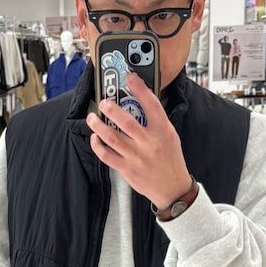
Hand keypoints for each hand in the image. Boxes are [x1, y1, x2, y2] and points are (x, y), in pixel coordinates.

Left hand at [85, 73, 190, 209]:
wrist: (172, 188)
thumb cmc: (170, 160)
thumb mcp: (170, 136)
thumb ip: (156, 121)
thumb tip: (138, 102)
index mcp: (163, 132)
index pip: (152, 105)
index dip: (140, 88)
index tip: (130, 78)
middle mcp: (150, 143)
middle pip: (127, 121)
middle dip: (112, 108)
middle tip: (104, 101)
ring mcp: (137, 157)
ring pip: (112, 137)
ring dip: (98, 125)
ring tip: (92, 118)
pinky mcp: (127, 169)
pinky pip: (107, 156)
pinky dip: (98, 146)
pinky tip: (94, 138)